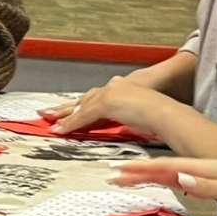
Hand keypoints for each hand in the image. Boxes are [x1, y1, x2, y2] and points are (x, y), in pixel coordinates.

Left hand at [38, 75, 173, 136]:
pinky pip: (84, 115)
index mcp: (123, 88)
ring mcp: (110, 92)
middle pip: (85, 99)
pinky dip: (72, 124)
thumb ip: (125, 119)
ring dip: (65, 117)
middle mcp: (114, 86)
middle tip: (49, 114)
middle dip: (67, 108)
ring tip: (51, 124)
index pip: (97, 99)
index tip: (69, 114)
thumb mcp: (138, 117)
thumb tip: (123, 126)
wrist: (167, 113)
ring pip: (81, 106)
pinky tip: (61, 129)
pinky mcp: (107, 102)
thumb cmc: (160, 118)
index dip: (82, 107)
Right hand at [111, 156, 216, 207]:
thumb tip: (178, 176)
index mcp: (201, 168)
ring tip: (123, 176)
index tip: (118, 171)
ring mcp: (201, 173)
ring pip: (165, 172)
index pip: (163, 167)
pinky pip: (175, 178)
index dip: (139, 169)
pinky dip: (159, 178)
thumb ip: (206, 183)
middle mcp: (197, 168)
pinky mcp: (206, 180)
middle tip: (111, 174)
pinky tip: (154, 179)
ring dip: (143, 173)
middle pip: (159, 168)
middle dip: (134, 170)